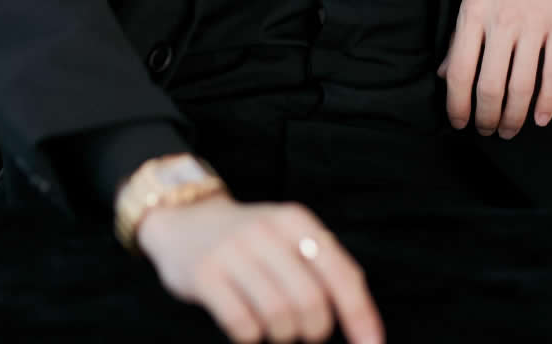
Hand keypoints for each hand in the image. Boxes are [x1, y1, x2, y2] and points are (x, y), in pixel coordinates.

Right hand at [137, 190, 385, 343]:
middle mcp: (266, 230)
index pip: (341, 273)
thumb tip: (365, 322)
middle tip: (303, 330)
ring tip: (273, 324)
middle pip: (311, 303)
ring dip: (282, 335)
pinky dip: (252, 337)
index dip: (360, 316)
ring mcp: (233, 250)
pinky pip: (243, 326)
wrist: (185, 220)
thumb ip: (325, 267)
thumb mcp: (289, 237)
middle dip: (314, 329)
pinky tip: (247, 325)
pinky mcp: (205, 274)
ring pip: (279, 318)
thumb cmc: (251, 241)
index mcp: (295, 220)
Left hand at [436, 0, 551, 138]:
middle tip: (485, 132)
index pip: (459, 70)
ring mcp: (534, 25)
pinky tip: (540, 119)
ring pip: (522, 86)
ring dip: (513, 117)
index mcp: (473, 11)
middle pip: (490, 85)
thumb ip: (461, 35)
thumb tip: (445, 74)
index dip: (457, 104)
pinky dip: (547, 103)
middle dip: (486, 117)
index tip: (457, 122)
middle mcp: (502, 21)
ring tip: (507, 130)